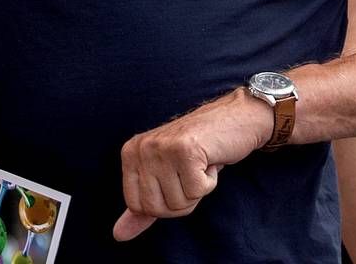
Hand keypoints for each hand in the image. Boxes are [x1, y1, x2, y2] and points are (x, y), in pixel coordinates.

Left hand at [112, 87, 271, 241]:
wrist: (236, 119)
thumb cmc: (201, 151)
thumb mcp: (166, 179)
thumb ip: (143, 207)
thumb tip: (119, 235)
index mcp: (131, 153)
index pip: (136, 206)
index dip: (163, 204)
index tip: (177, 180)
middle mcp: (142, 148)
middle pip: (156, 208)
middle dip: (182, 200)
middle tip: (191, 172)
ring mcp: (162, 147)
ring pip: (177, 202)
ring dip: (198, 190)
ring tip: (201, 164)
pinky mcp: (185, 150)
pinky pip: (197, 191)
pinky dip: (210, 182)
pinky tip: (210, 160)